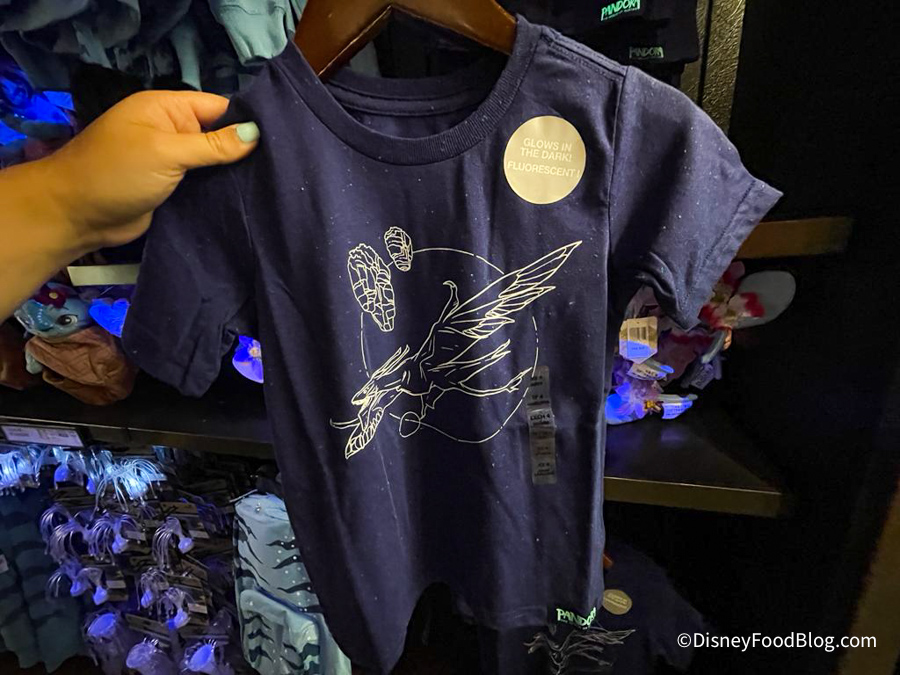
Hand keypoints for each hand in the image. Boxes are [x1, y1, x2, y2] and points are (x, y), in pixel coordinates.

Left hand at [45, 90, 259, 249]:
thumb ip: (212, 145)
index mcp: (167, 109)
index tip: (280, 139)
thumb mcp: (167, 152)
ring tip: (271, 183)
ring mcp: (171, 160)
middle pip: (219, 135)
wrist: (75, 214)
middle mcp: (172, 130)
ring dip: (234, 173)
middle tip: (284, 166)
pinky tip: (247, 198)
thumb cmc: (116, 173)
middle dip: (245, 149)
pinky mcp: (172, 187)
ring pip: (213, 162)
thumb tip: (256, 134)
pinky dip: (220, 189)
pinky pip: (203, 183)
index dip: (247, 121)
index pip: (218, 107)